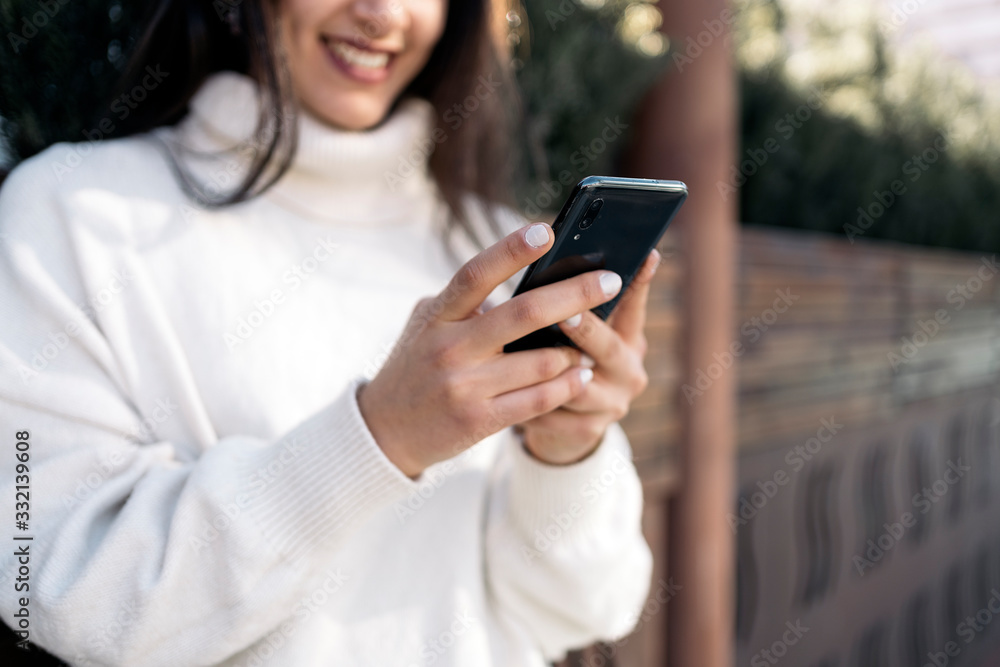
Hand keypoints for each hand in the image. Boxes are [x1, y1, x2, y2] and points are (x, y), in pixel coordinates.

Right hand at [357, 223, 624, 477]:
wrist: (384, 431)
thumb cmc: (416, 366)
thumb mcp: (426, 325)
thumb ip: (464, 301)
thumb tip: (518, 274)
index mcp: (438, 317)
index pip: (476, 274)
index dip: (511, 250)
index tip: (547, 230)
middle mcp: (450, 348)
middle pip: (524, 313)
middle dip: (575, 293)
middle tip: (611, 279)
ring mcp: (465, 387)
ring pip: (541, 361)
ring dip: (576, 349)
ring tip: (594, 341)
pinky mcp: (479, 421)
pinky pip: (537, 400)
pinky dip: (567, 384)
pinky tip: (582, 374)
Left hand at [517, 249, 658, 464]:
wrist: (562, 424)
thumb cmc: (564, 356)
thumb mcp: (578, 331)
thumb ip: (572, 303)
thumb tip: (549, 250)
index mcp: (630, 338)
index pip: (636, 304)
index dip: (640, 281)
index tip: (643, 255)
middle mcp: (629, 371)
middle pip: (608, 348)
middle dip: (586, 330)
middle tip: (566, 312)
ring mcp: (611, 405)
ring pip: (577, 387)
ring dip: (547, 369)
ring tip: (517, 352)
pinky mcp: (587, 432)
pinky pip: (552, 414)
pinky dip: (526, 400)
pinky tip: (502, 389)